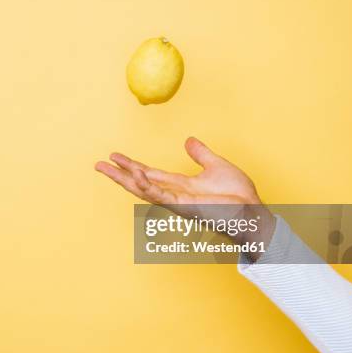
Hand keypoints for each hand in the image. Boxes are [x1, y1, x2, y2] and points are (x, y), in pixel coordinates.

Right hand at [95, 137, 274, 259]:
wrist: (252, 212)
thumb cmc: (238, 196)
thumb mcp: (216, 166)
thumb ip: (201, 154)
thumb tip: (188, 140)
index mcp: (180, 186)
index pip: (150, 174)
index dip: (132, 165)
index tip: (115, 156)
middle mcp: (174, 195)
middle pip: (139, 183)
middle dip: (118, 175)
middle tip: (98, 164)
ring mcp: (177, 202)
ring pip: (143, 190)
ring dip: (124, 179)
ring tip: (107, 167)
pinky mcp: (184, 207)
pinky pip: (160, 195)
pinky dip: (146, 185)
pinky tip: (134, 174)